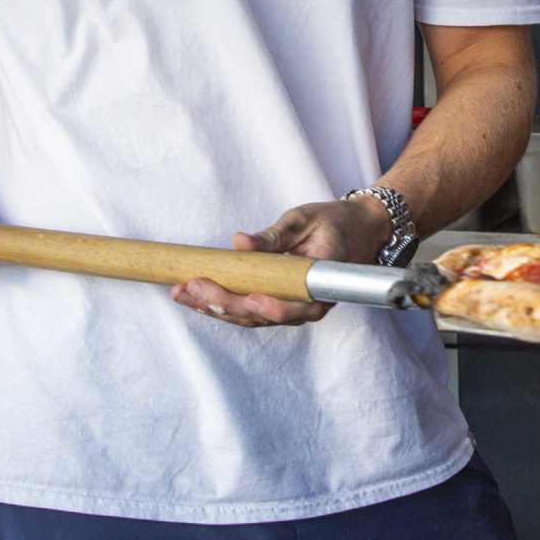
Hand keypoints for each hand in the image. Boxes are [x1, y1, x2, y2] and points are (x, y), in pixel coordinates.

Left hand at [171, 197, 390, 329]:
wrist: (357, 230)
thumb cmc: (334, 223)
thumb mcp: (304, 220)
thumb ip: (273, 236)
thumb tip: (240, 242)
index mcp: (321, 286)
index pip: (293, 307)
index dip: (268, 308)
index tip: (247, 299)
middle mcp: (307, 306)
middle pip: (260, 316)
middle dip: (222, 304)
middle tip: (191, 287)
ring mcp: (292, 309)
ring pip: (249, 319)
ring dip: (214, 308)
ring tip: (182, 294)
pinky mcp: (278, 303)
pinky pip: (247, 311)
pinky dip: (220, 305)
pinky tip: (194, 296)